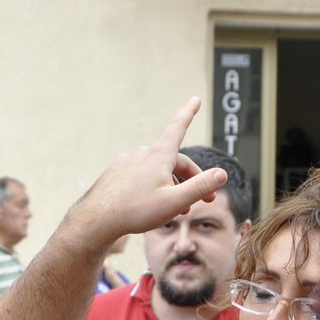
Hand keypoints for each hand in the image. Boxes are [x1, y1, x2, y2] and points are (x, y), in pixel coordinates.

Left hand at [57, 98, 226, 253]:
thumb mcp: (174, 202)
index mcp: (159, 155)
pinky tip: (151, 204)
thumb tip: (222, 174)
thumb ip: (199, 187)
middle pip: (174, 160)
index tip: (195, 99)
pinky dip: (152, 186)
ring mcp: (127, 162)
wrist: (97, 220)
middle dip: (192, 178)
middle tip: (205, 201)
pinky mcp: (116, 173)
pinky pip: (140, 176)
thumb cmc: (136, 211)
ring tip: (178, 210)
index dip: (188, 113)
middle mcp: (142, 153)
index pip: (178, 127)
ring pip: (157, 170)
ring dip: (172, 185)